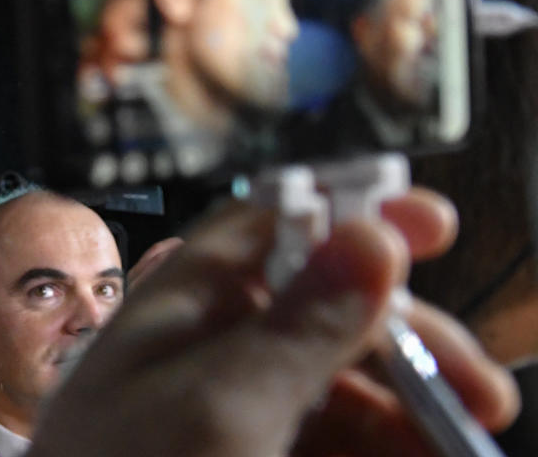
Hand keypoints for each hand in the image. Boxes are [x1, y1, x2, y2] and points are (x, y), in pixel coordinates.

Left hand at [28, 189, 517, 456]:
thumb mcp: (214, 407)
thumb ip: (291, 327)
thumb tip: (363, 241)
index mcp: (179, 307)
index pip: (267, 228)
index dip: (348, 215)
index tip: (424, 223)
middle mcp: (206, 347)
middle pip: (324, 310)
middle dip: (403, 337)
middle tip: (469, 382)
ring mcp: (231, 405)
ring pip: (337, 379)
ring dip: (404, 401)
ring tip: (457, 433)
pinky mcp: (244, 448)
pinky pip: (329, 432)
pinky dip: (378, 439)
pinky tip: (414, 450)